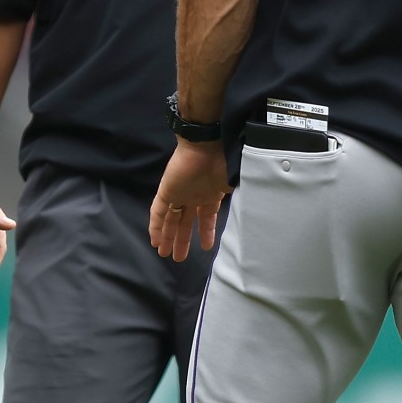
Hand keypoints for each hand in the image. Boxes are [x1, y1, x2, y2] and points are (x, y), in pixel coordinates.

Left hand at [150, 139, 228, 261]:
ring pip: (170, 219)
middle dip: (181, 240)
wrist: (207, 144)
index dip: (205, 233)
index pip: (205, 219)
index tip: (206, 247)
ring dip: (167, 236)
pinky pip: (158, 211)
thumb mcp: (235, 185)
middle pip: (184, 222)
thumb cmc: (224, 162)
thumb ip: (237, 201)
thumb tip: (246, 214)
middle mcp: (193, 196)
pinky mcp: (166, 190)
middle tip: (178, 258)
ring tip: (164, 253)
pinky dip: (156, 226)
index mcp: (210, 195)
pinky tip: (155, 240)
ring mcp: (179, 194)